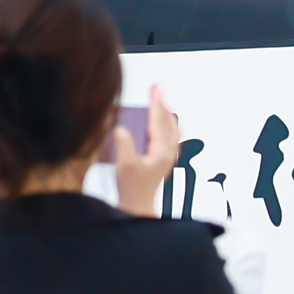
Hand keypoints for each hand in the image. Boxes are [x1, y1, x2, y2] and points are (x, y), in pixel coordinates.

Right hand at [111, 92, 183, 219]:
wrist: (138, 206)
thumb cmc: (132, 188)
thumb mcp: (124, 165)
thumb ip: (123, 144)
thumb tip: (121, 127)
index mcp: (161, 150)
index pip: (159, 120)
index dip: (156, 102)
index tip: (155, 88)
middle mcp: (168, 152)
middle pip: (168, 121)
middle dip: (162, 103)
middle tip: (156, 88)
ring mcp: (168, 156)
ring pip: (171, 128)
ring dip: (165, 113)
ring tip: (160, 101)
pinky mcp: (164, 160)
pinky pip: (170, 136)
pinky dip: (165, 125)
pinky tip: (161, 124)